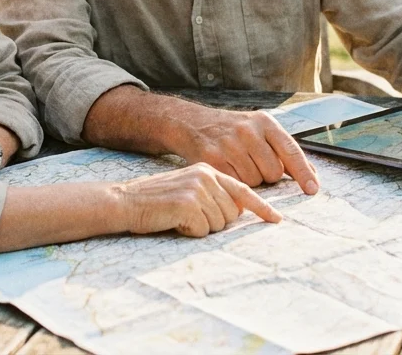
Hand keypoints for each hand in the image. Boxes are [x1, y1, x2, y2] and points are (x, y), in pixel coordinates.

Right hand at [114, 163, 281, 236]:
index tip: (276, 219)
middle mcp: (206, 175)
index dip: (261, 207)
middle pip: (232, 213)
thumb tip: (239, 210)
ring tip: (179, 218)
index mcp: (208, 169)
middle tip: (188, 216)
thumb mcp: (188, 188)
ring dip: (202, 228)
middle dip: (214, 222)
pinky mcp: (188, 203)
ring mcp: (198, 188)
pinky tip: (174, 221)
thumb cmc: (156, 200)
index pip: (243, 190)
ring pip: (220, 223)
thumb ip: (213, 193)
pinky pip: (203, 229)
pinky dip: (190, 232)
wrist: (124, 201)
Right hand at [168, 107, 319, 194]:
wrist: (192, 124)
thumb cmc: (233, 130)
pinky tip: (228, 169)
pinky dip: (235, 183)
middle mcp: (248, 131)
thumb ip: (283, 150)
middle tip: (253, 164)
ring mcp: (229, 145)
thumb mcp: (259, 129)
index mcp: (264, 122)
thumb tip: (312, 175)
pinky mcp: (212, 160)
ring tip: (238, 164)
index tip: (312, 189)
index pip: (291, 150)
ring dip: (250, 180)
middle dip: (268, 175)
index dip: (304, 173)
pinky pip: (235, 184)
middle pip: (273, 172)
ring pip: (255, 181)